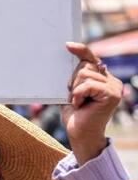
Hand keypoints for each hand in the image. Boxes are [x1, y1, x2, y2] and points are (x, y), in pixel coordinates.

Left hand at [62, 42, 122, 163]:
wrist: (79, 134)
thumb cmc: (74, 115)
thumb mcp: (71, 92)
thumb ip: (74, 78)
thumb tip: (66, 59)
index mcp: (102, 78)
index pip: (91, 59)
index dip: (81, 50)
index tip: (68, 45)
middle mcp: (111, 80)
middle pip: (84, 66)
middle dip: (72, 81)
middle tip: (73, 97)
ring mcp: (114, 87)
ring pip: (84, 74)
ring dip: (74, 90)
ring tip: (77, 102)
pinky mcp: (112, 94)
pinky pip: (87, 85)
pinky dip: (78, 95)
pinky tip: (79, 105)